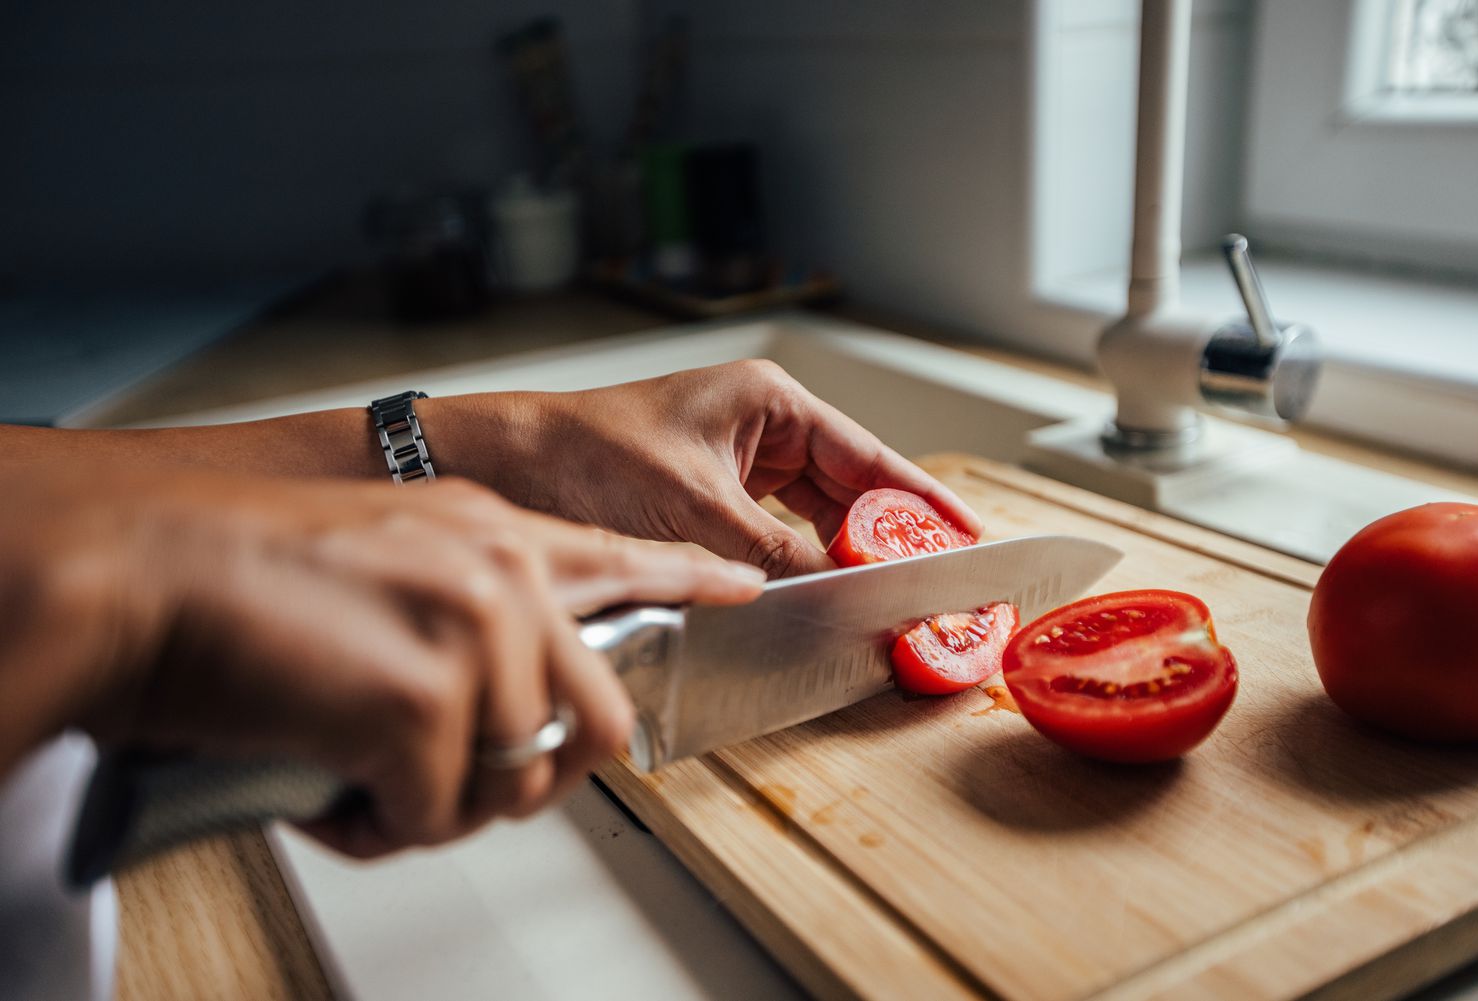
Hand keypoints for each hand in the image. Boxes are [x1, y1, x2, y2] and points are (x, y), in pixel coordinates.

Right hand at [0, 469, 762, 857]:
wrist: (139, 574)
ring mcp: (472, 633)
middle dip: (537, 774)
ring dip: (438, 800)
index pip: (619, 558)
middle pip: (596, 716)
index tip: (737, 589)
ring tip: (365, 773)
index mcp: (489, 533)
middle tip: (458, 781)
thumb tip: (486, 696)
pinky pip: (433, 813)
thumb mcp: (382, 559)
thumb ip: (460, 606)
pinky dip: (378, 822)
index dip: (686, 581)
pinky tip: (331, 782)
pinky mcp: (427, 701)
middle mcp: (499, 573)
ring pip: (515, 778)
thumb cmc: (237, 576)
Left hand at [426, 360, 982, 577]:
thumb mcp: (696, 509)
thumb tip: (842, 592)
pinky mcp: (712, 499)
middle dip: (888, 537)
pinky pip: (777, 534)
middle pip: (851, 489)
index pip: (870, 457)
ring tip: (886, 598)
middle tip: (931, 585)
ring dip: (845, 556)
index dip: (922, 502)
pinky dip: (800, 563)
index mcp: (770, 402)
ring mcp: (737, 463)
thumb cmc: (587, 454)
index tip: (968, 535)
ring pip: (816, 517)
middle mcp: (762, 427)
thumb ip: (778, 554)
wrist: (509, 466)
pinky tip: (821, 593)